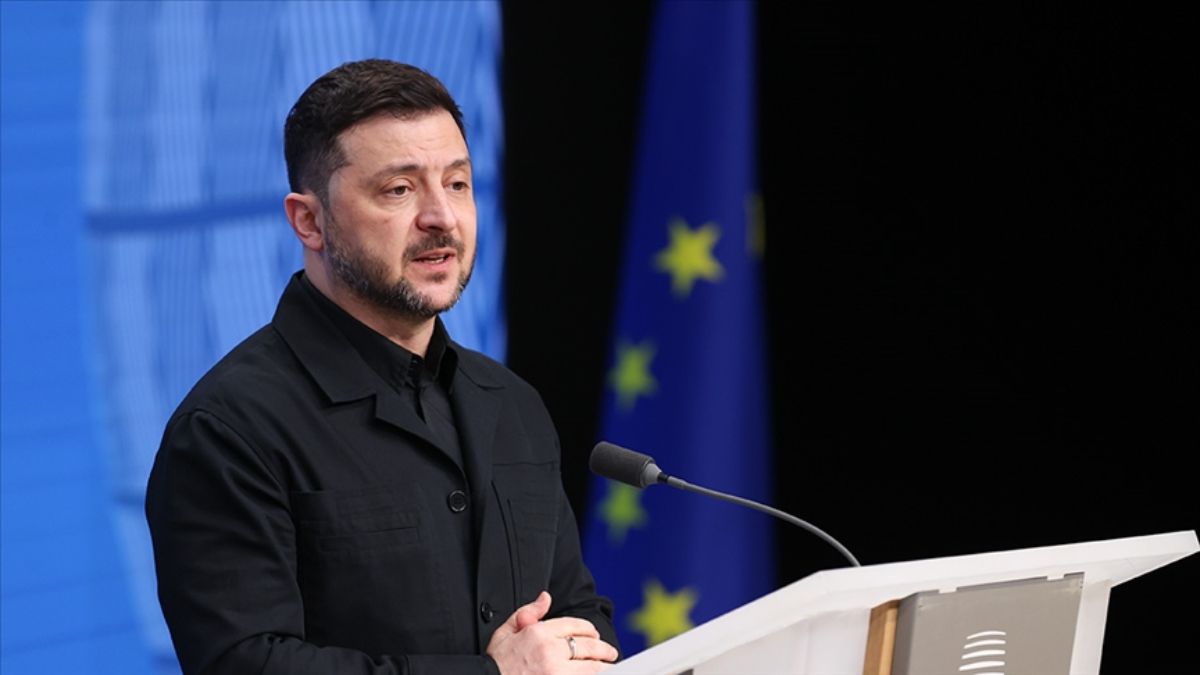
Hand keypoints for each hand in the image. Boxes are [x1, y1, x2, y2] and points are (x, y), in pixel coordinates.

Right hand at [487, 591, 618, 673]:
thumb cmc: (496, 661)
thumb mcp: (506, 631)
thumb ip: (529, 612)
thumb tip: (546, 597)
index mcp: (538, 633)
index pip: (575, 626)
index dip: (589, 630)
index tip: (594, 636)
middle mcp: (550, 652)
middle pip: (588, 646)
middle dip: (603, 649)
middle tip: (611, 653)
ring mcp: (556, 673)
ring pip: (591, 667)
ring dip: (602, 666)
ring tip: (608, 667)